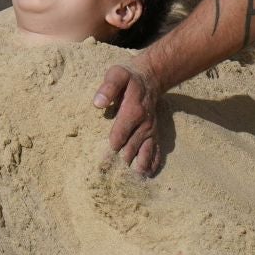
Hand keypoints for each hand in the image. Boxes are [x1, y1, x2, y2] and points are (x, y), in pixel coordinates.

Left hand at [93, 61, 162, 175]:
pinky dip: (153, 161)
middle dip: (124, 161)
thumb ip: (108, 88)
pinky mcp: (154, 131)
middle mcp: (144, 122)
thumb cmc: (129, 77)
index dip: (112, 148)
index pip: (120, 134)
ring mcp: (151, 128)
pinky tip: (149, 173)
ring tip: (135, 178)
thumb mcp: (117, 75)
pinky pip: (156, 148)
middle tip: (114, 179)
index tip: (103, 163)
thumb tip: (98, 104)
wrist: (151, 76)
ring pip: (146, 150)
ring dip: (141, 164)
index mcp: (133, 111)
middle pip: (132, 146)